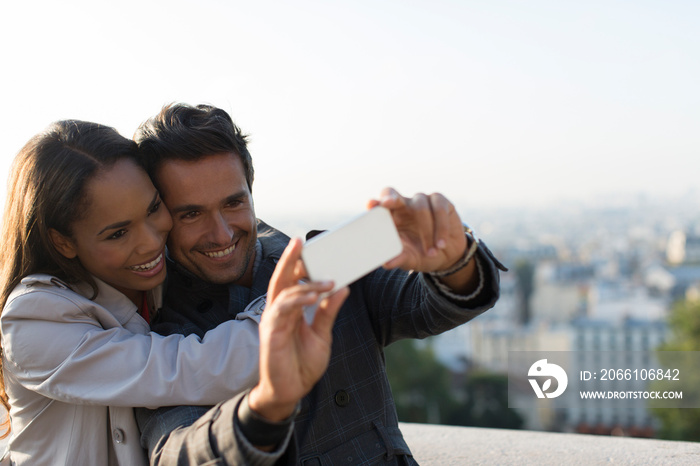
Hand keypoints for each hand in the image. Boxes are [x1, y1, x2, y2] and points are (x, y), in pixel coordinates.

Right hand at [249, 238, 348, 421]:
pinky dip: (298, 300)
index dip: (298, 264)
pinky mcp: (270, 333)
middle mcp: (278, 311)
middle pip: (281, 278)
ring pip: (284, 292)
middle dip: (289, 259)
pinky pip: (282, 310)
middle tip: (299, 241)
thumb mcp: (322, 334)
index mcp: (290, 310)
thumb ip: (329, 312)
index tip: (310, 246)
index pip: (292, 281)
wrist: (290, 392)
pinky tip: (314, 297)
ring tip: (327, 281)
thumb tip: (343, 288)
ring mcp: (272, 321)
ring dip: (305, 284)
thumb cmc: (302, 364)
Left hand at [367, 187, 467, 272]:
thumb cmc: (421, 255)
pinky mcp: (441, 202)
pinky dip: (441, 228)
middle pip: (392, 193)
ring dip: (427, 232)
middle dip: (390, 198)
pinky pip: (439, 209)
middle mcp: (403, 205)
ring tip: (431, 253)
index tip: (370, 205)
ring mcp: (422, 201)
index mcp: (391, 217)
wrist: (447, 257)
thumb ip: (399, 259)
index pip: (379, 205)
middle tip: (388, 203)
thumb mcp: (410, 259)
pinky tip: (441, 243)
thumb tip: (387, 263)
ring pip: (420, 207)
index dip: (375, 203)